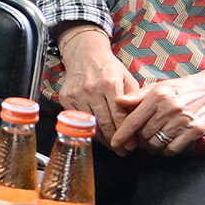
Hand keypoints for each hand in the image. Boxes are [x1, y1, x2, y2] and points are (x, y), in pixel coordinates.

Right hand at [50, 27, 137, 142]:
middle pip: (105, 122)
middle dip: (115, 139)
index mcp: (110, 84)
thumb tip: (139, 120)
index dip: (126, 132)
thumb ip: (133, 98)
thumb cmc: (109, 67)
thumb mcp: (127, 78)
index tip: (132, 145)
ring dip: (102, 138)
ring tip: (112, 146)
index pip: (119, 115)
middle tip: (123, 150)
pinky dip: (87, 129)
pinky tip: (97, 136)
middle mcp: (92, 89)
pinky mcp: (65, 98)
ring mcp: (77, 94)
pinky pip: (77, 120)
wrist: (84, 54)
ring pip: (90, 124)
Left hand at [111, 54, 204, 154]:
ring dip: (152, 146)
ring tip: (153, 140)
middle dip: (139, 140)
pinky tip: (167, 143)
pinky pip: (173, 149)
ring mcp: (183, 120)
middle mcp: (169, 108)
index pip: (134, 120)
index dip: (122, 135)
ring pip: (157, 143)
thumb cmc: (183, 89)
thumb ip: (137, 96)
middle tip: (140, 139)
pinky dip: (167, 150)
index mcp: (157, 96)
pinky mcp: (196, 130)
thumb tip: (117, 101)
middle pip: (144, 135)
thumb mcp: (158, 87)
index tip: (115, 144)